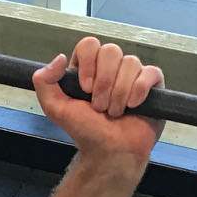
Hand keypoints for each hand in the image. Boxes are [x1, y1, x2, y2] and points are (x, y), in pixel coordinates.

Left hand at [33, 35, 164, 165]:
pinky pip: (150, 72)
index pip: (89, 45)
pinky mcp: (152, 84)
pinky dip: (139, 90)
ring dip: (119, 93)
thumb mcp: (55, 108)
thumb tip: (60, 57)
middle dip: (104, 82)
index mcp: (88, 68)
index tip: (85, 89)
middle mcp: (111, 67)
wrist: (110, 152)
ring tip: (115, 112)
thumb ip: (44, 82)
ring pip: (130, 62)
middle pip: (111, 50)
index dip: (87, 64)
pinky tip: (134, 106)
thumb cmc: (85, 131)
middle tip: (99, 107)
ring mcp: (132, 74)